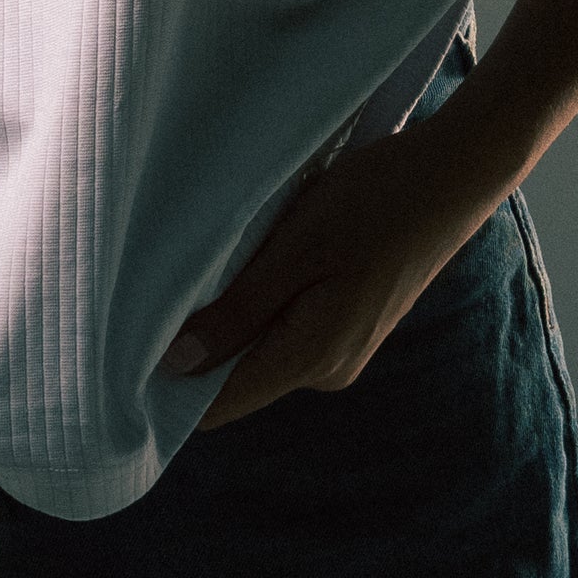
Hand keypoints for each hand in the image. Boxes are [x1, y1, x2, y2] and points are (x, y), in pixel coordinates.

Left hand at [166, 100, 516, 431]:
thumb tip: (178, 363)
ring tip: (203, 260)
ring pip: (262, 345)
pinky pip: (287, 325)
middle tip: (156, 285)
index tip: (125, 349)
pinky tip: (250, 257)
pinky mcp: (350, 319)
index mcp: (313, 357)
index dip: (171, 388)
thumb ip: (239, 310)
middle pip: (238, 376)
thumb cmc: (374, 200)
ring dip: (232, 313)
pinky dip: (261, 299)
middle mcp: (329, 368)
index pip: (221, 404)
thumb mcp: (296, 246)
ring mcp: (344, 346)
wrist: (452, 173)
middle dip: (198, 340)